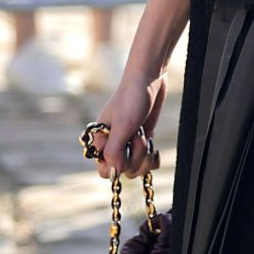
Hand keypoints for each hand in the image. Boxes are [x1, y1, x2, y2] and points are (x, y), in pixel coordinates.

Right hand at [87, 65, 167, 179]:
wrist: (149, 79)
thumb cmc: (131, 98)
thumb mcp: (123, 126)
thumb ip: (115, 151)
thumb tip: (114, 174)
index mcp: (101, 141)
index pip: (105, 171)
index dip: (117, 166)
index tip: (125, 151)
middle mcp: (112, 145)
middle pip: (123, 171)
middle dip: (135, 157)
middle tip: (137, 134)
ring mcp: (128, 144)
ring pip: (137, 168)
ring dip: (144, 154)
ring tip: (144, 134)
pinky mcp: (141, 141)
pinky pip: (147, 162)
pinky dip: (152, 157)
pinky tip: (152, 144)